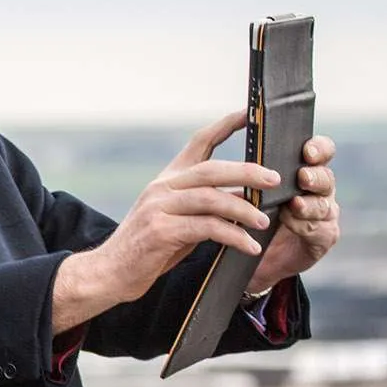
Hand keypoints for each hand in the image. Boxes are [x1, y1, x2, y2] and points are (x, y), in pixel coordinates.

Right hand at [56, 112, 277, 330]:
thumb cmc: (149, 247)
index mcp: (168, 180)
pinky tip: (250, 246)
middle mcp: (162, 187)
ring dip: (244, 209)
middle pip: (211, 169)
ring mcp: (159, 207)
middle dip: (247, 171)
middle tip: (275, 179)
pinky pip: (206, 227)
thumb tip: (245, 198)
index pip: (199, 142)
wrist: (110, 271)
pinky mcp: (161, 231)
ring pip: (211, 197)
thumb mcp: (177, 219)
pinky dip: (233, 235)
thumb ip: (204, 206)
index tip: (249, 114)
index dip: (226, 126)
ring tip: (265, 222)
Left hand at [248, 136, 339, 292]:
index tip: (307, 151)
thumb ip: (260, 172)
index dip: (319, 149)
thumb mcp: (256, 189)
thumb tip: (247, 154)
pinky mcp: (324, 237)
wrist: (263, 253)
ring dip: (309, 204)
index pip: (322, 152)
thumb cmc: (259, 213)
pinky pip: (320, 230)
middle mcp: (320, 190)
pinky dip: (305, 226)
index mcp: (307, 170)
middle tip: (302, 177)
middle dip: (315, 176)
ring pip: (324, 205)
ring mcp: (325, 214)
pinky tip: (291, 222)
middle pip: (326, 177)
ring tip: (294, 204)